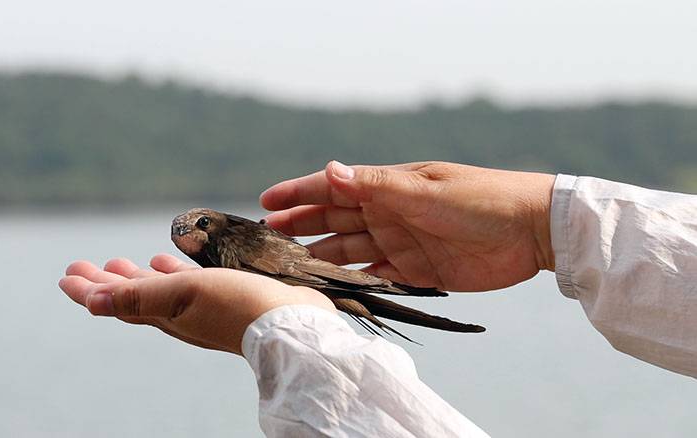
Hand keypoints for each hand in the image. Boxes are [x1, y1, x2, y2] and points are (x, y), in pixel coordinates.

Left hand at [58, 254, 334, 354]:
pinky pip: (188, 285)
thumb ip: (139, 297)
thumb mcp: (183, 296)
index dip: (90, 290)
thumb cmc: (238, 307)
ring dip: (139, 276)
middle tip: (83, 265)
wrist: (293, 325)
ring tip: (125, 261)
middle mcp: (179, 315)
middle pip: (133, 297)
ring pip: (160, 291)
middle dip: (108, 281)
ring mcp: (202, 309)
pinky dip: (173, 274)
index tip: (67, 275)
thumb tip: (91, 302)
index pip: (116, 303)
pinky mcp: (224, 300)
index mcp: (165, 315)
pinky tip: (171, 262)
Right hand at [261, 161, 554, 291]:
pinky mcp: (416, 273)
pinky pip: (375, 279)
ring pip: (349, 252)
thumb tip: (329, 168)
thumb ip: (375, 185)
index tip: (265, 203)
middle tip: (265, 241)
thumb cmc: (480, 199)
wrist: (531, 231)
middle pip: (333, 222)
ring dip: (320, 260)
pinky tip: (329, 292)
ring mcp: (400, 244)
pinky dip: (353, 285)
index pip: (332, 188)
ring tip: (288, 272)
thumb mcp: (424, 190)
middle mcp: (387, 214)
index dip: (298, 194)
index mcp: (387, 187)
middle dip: (299, 228)